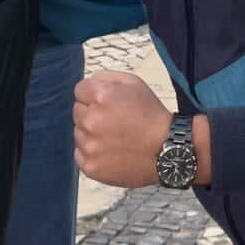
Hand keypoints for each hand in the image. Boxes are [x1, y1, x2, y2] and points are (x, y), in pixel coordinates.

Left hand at [73, 65, 189, 188]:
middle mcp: (91, 120)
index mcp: (101, 96)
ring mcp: (89, 146)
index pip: (79, 91)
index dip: (94, 96)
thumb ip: (105, 78)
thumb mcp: (134, 83)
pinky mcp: (90, 166)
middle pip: (77, 112)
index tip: (107, 104)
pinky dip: (92, 153)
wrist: (167, 150)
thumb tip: (88, 84)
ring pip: (78, 133)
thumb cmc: (151, 115)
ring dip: (91, 134)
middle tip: (114, 121)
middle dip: (92, 114)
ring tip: (115, 138)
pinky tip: (111, 151)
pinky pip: (80, 154)